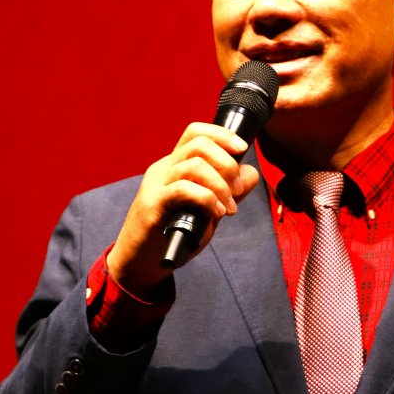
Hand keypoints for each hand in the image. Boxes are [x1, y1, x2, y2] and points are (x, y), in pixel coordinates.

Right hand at [106, 122, 260, 296]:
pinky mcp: (152, 204)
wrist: (142, 260)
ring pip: (194, 165)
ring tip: (228, 207)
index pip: (196, 133)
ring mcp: (156, 184)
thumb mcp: (208, 208)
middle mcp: (165, 168)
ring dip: (220, 185)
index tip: (242, 148)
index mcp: (176, 164)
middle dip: (227, 164)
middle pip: (199, 144)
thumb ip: (228, 191)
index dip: (222, 135)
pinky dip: (207, 199)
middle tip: (237, 190)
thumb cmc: (174, 233)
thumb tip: (251, 173)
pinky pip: (184, 189)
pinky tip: (215, 214)